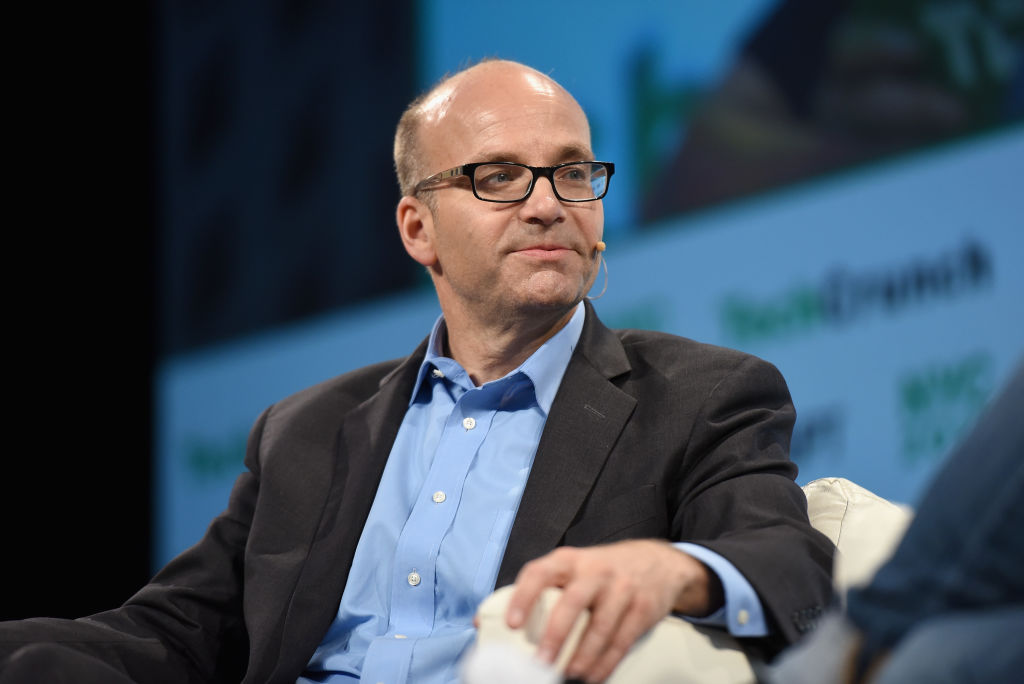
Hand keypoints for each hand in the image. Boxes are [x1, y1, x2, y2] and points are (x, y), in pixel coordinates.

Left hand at [505, 539, 721, 682]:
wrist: (658, 562)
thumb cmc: (601, 570)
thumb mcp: (571, 567)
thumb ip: (536, 591)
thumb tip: (484, 622)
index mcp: (569, 560)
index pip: (540, 572)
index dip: (523, 597)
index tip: (511, 624)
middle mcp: (595, 571)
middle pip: (572, 602)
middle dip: (555, 635)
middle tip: (541, 662)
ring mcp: (621, 588)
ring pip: (600, 627)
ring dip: (582, 657)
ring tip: (567, 676)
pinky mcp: (643, 608)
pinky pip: (622, 640)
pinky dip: (606, 663)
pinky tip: (593, 677)